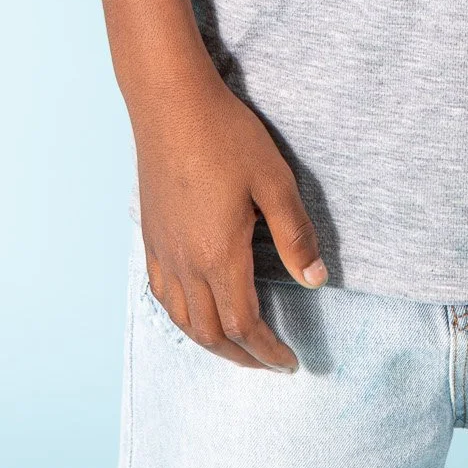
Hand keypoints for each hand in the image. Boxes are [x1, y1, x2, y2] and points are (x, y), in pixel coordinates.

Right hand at [131, 63, 327, 369]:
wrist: (171, 103)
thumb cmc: (226, 136)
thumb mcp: (274, 180)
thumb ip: (295, 234)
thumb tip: (316, 281)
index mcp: (219, 254)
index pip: (245, 324)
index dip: (268, 351)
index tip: (290, 362)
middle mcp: (186, 263)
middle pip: (211, 333)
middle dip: (243, 357)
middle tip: (269, 363)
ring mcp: (163, 251)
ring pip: (183, 320)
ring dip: (212, 343)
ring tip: (237, 348)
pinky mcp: (151, 236)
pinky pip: (162, 295)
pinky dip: (182, 317)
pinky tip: (193, 312)